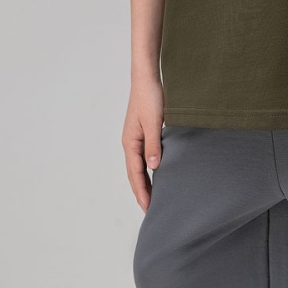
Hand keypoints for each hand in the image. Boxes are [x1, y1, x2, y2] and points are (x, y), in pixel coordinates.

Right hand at [122, 75, 164, 212]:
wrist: (147, 77)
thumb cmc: (149, 97)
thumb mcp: (153, 122)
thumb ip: (153, 145)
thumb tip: (153, 168)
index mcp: (130, 142)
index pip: (135, 174)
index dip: (142, 192)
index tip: (148, 208)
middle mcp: (131, 142)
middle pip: (134, 173)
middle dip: (141, 191)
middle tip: (150, 210)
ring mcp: (136, 137)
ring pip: (139, 165)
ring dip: (145, 181)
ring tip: (153, 197)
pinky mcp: (143, 131)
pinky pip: (144, 156)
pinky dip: (149, 168)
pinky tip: (157, 172)